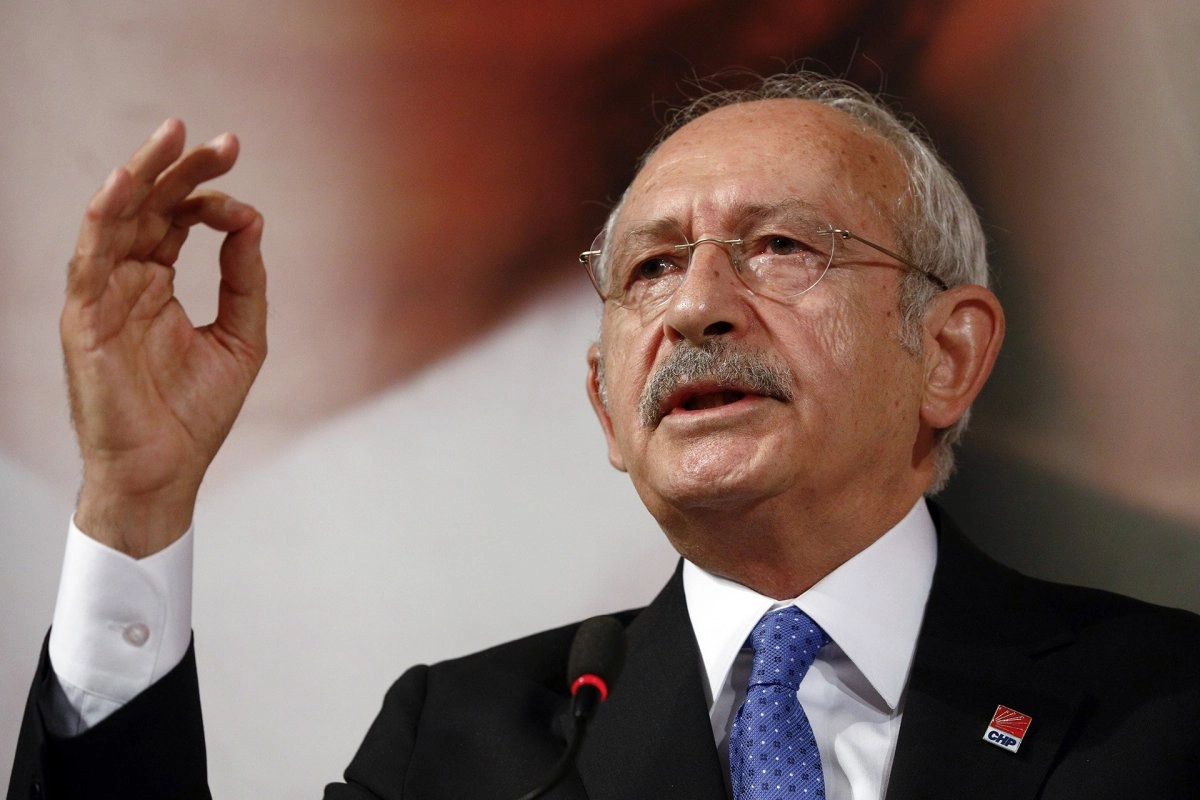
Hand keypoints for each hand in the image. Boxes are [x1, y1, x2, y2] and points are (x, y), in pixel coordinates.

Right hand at [63, 119, 266, 556]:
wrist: (166, 471)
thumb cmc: (196, 412)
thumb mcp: (242, 337)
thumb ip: (245, 279)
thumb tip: (253, 218)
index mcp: (159, 285)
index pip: (180, 220)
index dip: (213, 198)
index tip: (247, 201)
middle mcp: (127, 282)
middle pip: (151, 208)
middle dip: (184, 169)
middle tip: (223, 141)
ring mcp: (103, 297)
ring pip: (116, 218)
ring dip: (144, 175)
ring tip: (174, 134)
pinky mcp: (84, 318)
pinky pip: (89, 258)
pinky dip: (105, 219)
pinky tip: (126, 184)